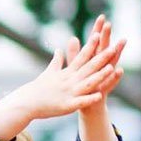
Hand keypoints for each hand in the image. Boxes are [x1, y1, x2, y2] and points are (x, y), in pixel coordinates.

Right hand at [0, 21, 126, 134]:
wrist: (27, 102)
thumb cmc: (39, 88)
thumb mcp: (49, 72)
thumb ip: (57, 61)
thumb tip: (59, 49)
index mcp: (67, 72)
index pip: (81, 57)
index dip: (91, 46)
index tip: (99, 35)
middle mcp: (69, 80)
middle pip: (88, 67)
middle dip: (102, 58)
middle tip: (113, 48)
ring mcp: (69, 92)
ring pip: (88, 83)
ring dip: (99, 75)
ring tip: (112, 68)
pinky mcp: (67, 105)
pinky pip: (81, 102)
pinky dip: (90, 98)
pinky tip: (100, 95)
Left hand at [77, 15, 125, 101]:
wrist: (88, 107)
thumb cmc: (82, 87)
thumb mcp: (77, 69)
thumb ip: (74, 54)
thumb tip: (73, 37)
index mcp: (94, 61)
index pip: (96, 42)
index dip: (98, 30)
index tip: (101, 16)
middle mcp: (101, 67)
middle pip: (104, 48)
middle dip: (107, 36)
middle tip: (109, 24)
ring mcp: (105, 77)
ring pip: (111, 62)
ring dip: (116, 52)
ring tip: (121, 42)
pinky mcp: (105, 88)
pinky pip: (111, 81)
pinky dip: (115, 76)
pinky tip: (119, 70)